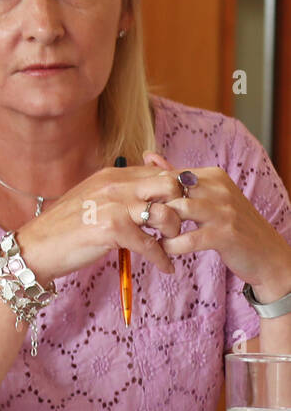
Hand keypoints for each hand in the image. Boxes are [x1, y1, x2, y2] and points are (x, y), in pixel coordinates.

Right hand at [14, 160, 185, 285]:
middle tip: (177, 223)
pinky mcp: (112, 229)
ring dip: (175, 232)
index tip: (183, 205)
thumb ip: (119, 190)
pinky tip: (165, 267)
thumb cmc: (65, 226)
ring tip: (170, 244)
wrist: (36, 246)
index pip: (159, 171)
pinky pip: (151, 245)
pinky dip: (163, 259)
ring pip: (166, 213)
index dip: (178, 188)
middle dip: (182, 204)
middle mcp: (115, 185)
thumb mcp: (93, 197)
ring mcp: (114, 206)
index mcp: (111, 175)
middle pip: (170, 184)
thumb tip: (148, 191)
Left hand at [144, 151, 290, 301]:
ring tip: (155, 234)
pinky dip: (171, 245)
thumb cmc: (230, 224)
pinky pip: (187, 238)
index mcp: (214, 176)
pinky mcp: (225, 235)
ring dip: (160, 225)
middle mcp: (220, 189)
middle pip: (170, 189)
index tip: (146, 206)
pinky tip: (167, 248)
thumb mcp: (209, 195)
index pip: (170, 175)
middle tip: (144, 221)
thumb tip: (148, 155)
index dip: (152, 192)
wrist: (267, 255)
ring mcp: (224, 211)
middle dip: (153, 206)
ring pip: (177, 209)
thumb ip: (179, 178)